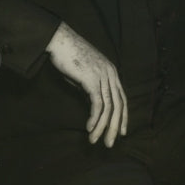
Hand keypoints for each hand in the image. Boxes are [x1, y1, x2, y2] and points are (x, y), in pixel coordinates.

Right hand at [45, 22, 126, 147]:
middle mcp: (111, 74)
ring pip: (109, 107)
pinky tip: (89, 128)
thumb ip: (92, 88)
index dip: (123, 116)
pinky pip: (97, 103)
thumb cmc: (70, 57)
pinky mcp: (92, 79)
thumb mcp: (85, 75)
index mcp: (112, 72)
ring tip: (97, 141)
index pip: (122, 98)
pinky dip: (95, 118)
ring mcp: (103, 76)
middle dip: (115, 126)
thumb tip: (94, 105)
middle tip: (110, 143)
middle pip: (118, 105)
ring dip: (103, 126)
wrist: (61, 41)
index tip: (121, 132)